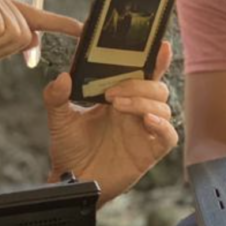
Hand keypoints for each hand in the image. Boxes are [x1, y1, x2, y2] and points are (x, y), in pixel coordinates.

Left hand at [43, 42, 178, 206]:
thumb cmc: (70, 149)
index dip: (156, 59)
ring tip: (119, 106)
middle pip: (157, 87)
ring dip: (143, 102)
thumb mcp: (59, 118)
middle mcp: (135, 112)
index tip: (160, 45)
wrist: (71, 179)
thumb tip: (62, 77)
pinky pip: (169, 136)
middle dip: (139, 84)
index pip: (144, 74)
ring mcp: (144, 131)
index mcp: (120, 98)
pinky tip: (147, 121)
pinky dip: (162, 126)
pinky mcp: (149, 152)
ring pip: (164, 107)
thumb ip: (56, 96)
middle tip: (112, 93)